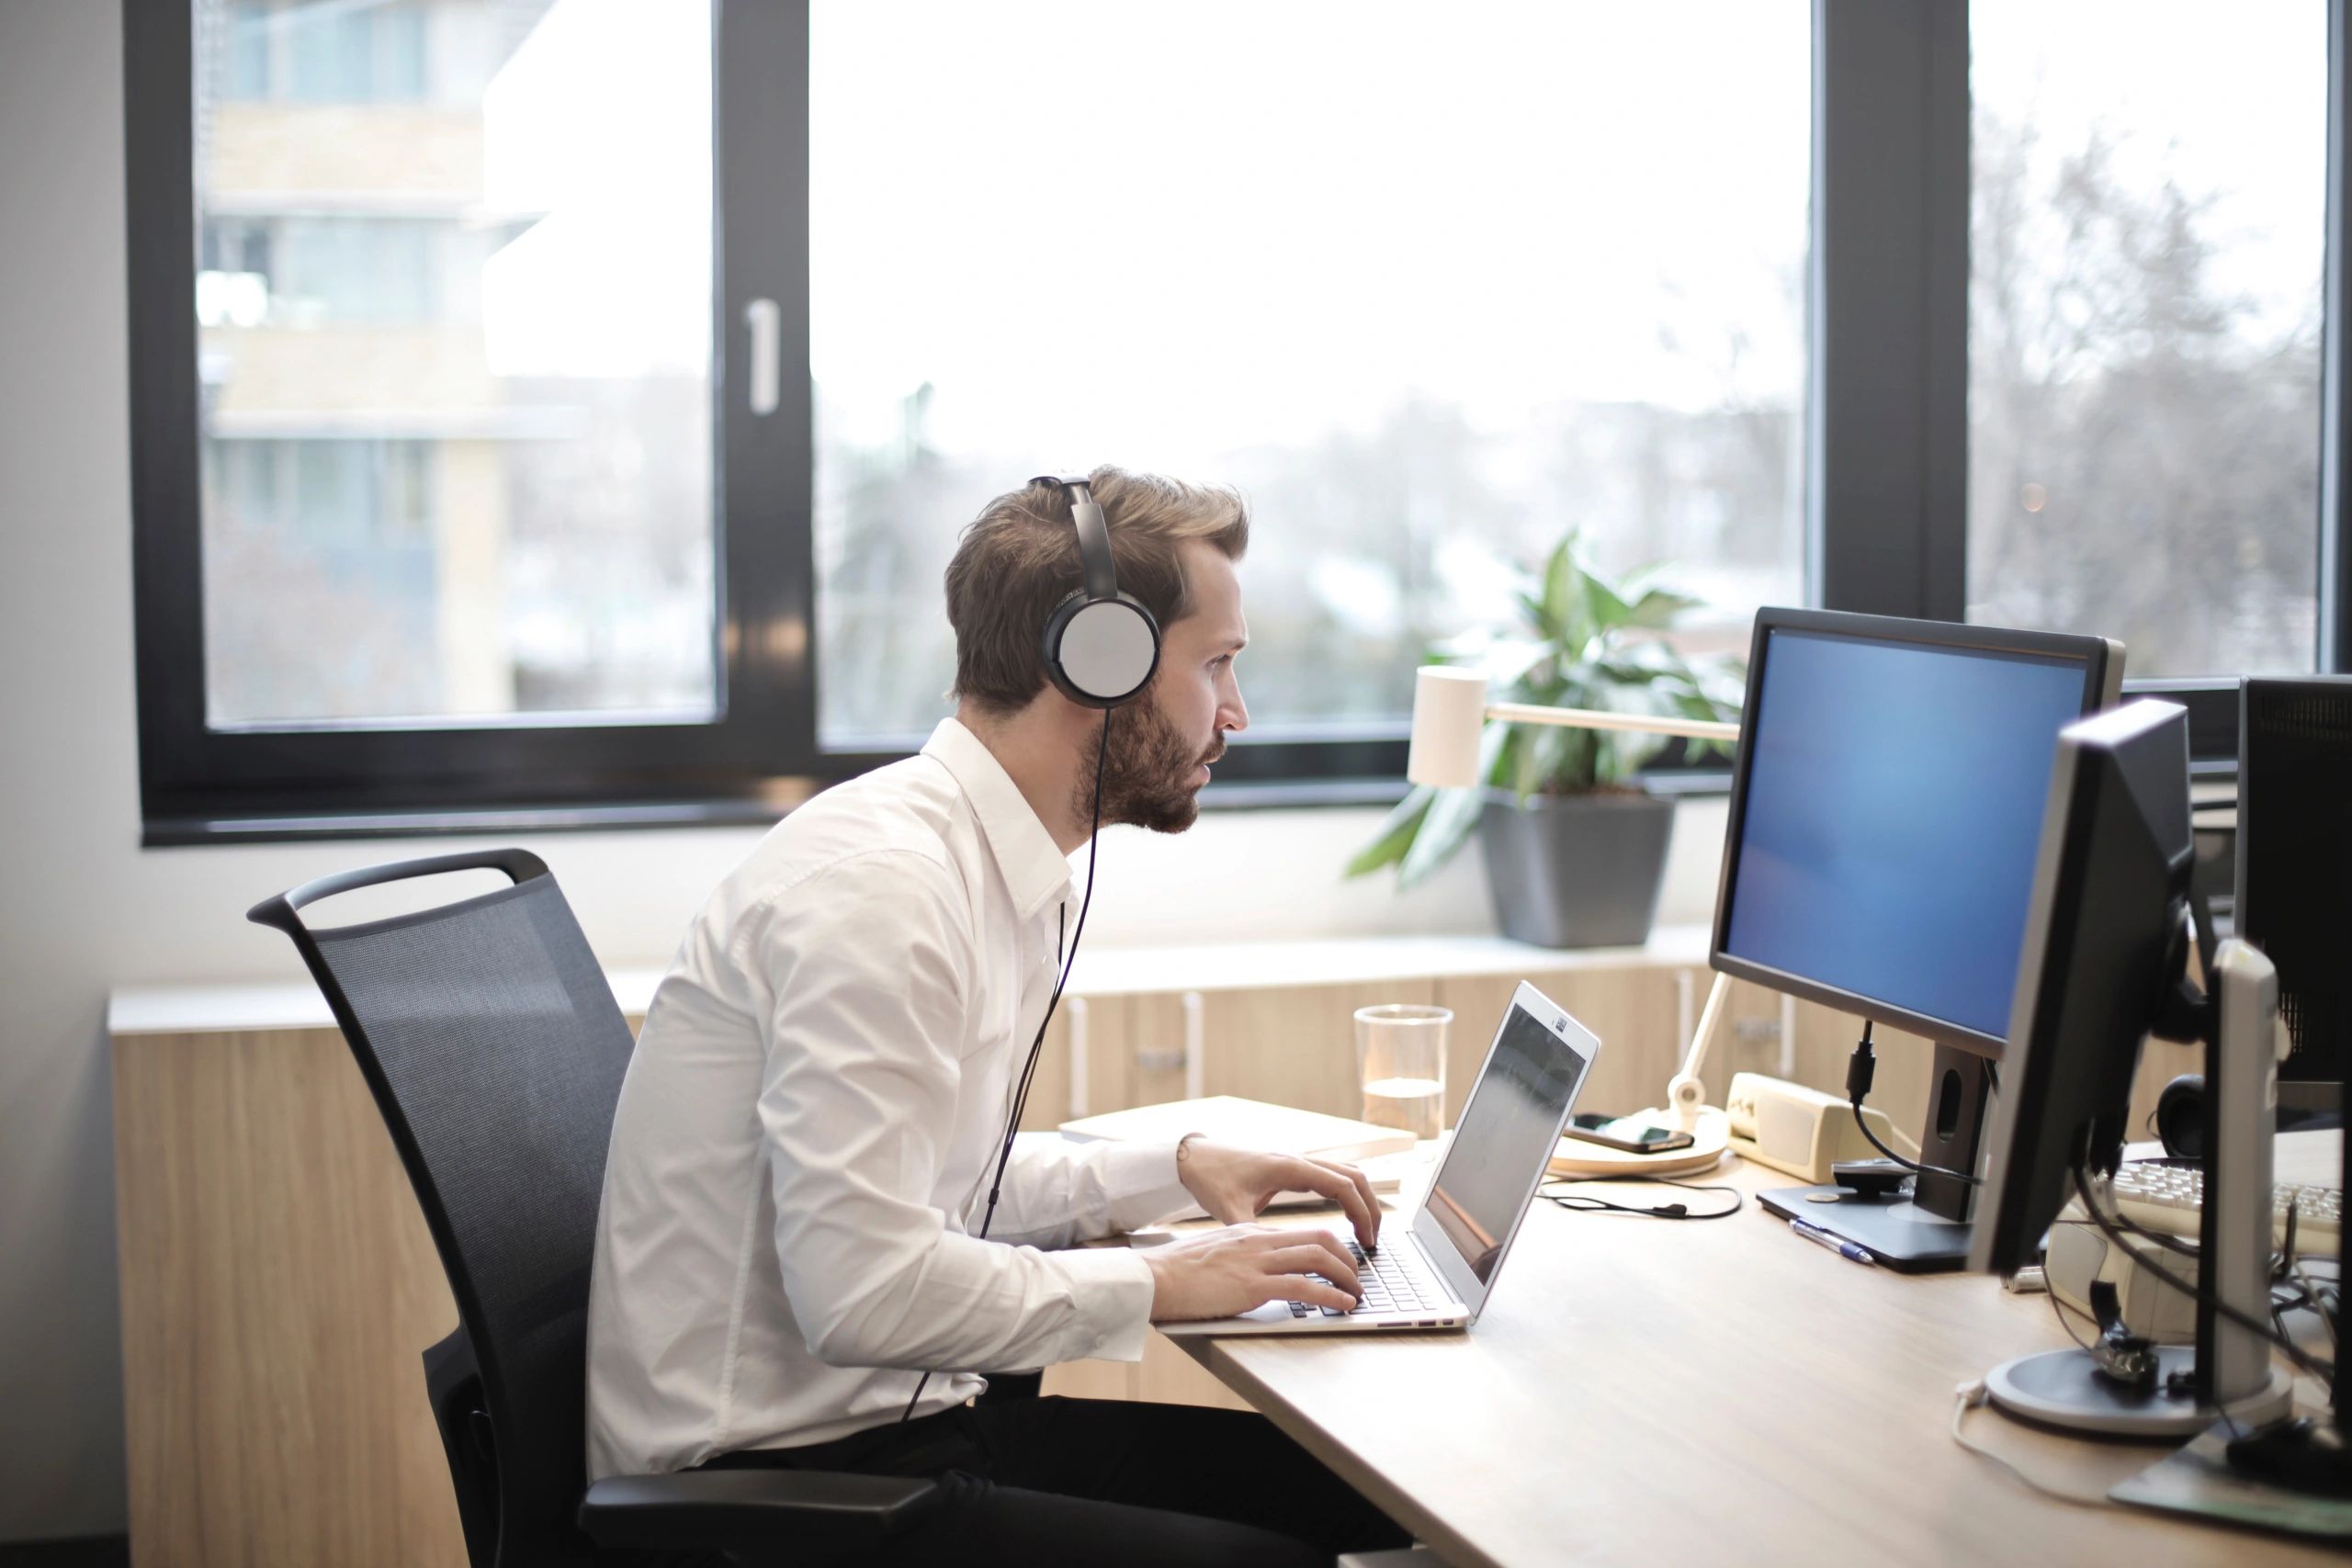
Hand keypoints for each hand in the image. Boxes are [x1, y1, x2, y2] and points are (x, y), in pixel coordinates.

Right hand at [1142, 1224, 1362, 1320]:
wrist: (1153, 1278)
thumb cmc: (1176, 1272)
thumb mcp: (1215, 1254)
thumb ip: (1240, 1258)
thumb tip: (1256, 1272)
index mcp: (1250, 1234)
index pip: (1302, 1232)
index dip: (1330, 1247)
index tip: (1341, 1262)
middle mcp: (1259, 1242)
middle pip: (1319, 1239)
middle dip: (1346, 1258)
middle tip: (1357, 1276)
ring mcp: (1257, 1262)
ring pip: (1318, 1258)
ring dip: (1346, 1276)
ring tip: (1357, 1292)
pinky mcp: (1253, 1286)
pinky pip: (1304, 1287)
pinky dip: (1331, 1295)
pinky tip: (1343, 1304)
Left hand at [1176, 1138, 1381, 1253]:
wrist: (1195, 1156)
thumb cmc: (1212, 1177)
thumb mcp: (1229, 1209)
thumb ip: (1252, 1233)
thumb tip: (1271, 1260)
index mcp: (1291, 1167)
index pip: (1343, 1186)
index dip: (1362, 1214)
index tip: (1367, 1240)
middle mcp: (1300, 1160)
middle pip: (1355, 1176)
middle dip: (1371, 1208)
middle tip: (1373, 1241)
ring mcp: (1299, 1162)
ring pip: (1347, 1174)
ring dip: (1361, 1200)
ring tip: (1364, 1233)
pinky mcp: (1293, 1168)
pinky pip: (1332, 1177)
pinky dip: (1346, 1195)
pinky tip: (1344, 1219)